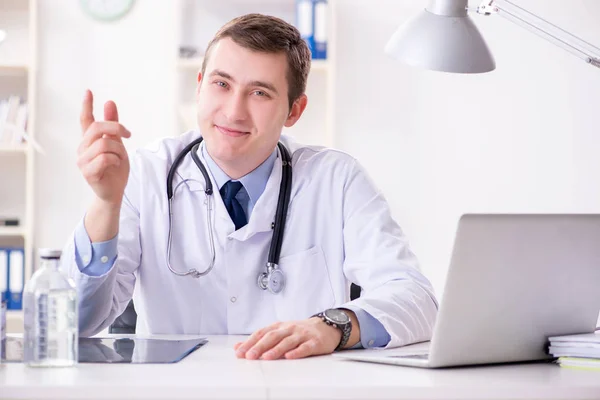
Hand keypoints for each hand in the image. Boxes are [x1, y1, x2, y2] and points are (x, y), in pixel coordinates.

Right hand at [77, 90, 130, 204]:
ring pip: (104, 144)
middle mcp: (83, 148)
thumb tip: (109, 102)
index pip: (85, 120)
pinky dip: (116, 160)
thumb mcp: (118, 144)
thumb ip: (114, 126)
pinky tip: (115, 166)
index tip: (88, 91)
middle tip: (129, 134)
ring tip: (120, 159)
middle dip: (116, 128)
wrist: (114, 192)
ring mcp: (82, 160)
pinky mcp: (87, 171)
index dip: (86, 105)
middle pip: (98, 128)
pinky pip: (105, 158)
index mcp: (89, 140)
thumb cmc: (115, 169)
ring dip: (119, 150)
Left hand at [234, 318, 341, 359]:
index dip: (250, 342)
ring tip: (266, 357)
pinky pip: (305, 347)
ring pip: (287, 342)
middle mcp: (289, 329)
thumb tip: (239, 347)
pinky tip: (290, 356)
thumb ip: (260, 339)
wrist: (326, 327)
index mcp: (279, 327)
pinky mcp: (314, 342)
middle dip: (259, 346)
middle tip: (249, 355)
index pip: (262, 333)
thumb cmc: (299, 332)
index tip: (240, 351)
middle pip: (272, 336)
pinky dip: (297, 352)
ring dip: (276, 350)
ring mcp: (302, 335)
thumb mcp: (280, 332)